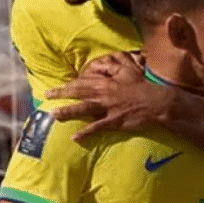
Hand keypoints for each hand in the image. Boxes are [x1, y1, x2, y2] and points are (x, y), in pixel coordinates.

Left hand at [45, 52, 173, 140]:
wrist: (157, 102)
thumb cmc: (142, 86)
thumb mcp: (127, 71)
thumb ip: (112, 67)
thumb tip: (98, 65)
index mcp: (106, 83)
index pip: (82, 82)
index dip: (66, 85)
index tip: (54, 88)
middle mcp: (104, 94)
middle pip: (78, 94)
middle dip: (61, 95)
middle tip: (46, 96)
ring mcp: (108, 109)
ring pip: (84, 109)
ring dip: (68, 112)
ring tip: (54, 115)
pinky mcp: (114, 122)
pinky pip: (96, 127)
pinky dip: (85, 133)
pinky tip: (74, 137)